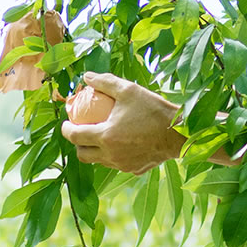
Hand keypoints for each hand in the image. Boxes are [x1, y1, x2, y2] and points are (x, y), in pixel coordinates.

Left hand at [60, 72, 184, 174]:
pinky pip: (118, 164)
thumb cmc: (154, 110)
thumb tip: (86, 77)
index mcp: (105, 136)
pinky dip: (115, 154)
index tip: (66, 122)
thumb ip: (105, 82)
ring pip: (100, 161)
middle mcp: (110, 154)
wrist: (180, 133)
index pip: (74, 136)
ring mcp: (122, 165)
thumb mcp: (129, 90)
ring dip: (95, 150)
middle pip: (83, 155)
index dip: (66, 129)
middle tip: (81, 131)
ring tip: (102, 135)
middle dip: (77, 144)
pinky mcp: (134, 169)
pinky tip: (123, 143)